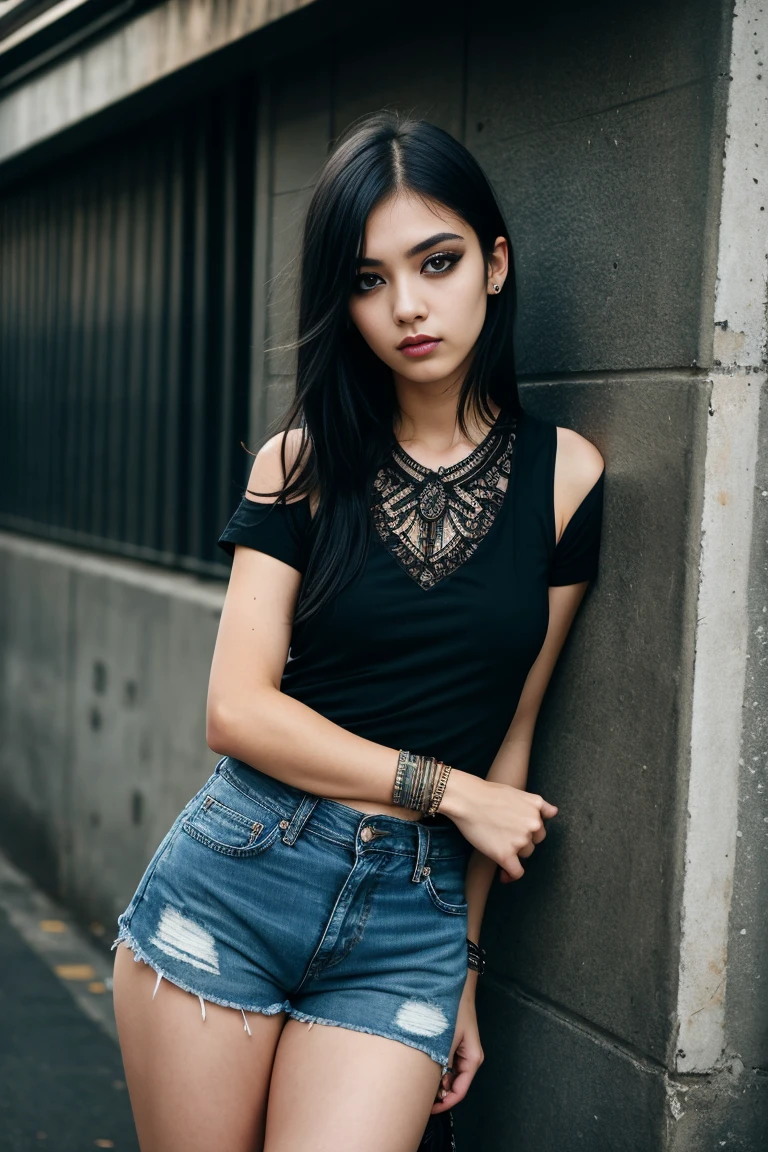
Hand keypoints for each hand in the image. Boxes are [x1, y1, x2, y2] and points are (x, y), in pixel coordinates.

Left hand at [431, 985, 482, 1113]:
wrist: (453, 987)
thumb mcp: (444, 1039)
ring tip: (420, 1083)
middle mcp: (470, 1057)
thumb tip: (434, 1084)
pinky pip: (447, 1063)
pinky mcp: (455, 1044)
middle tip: (421, 1098)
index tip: (430, 1109)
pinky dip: (437, 1069)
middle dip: (439, 1094)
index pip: (460, 1091)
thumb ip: (441, 1063)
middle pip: (456, 1085)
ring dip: (437, 1081)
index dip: (445, 1104)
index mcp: (472, 1059)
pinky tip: (425, 1068)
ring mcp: (463, 1051)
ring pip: (450, 1075)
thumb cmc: (451, 1010)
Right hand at [440, 771, 556, 879]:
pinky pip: (516, 872)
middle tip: (501, 833)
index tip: (517, 834)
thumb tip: (554, 812)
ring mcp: (520, 840)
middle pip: (533, 842)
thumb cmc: (486, 793)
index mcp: (536, 807)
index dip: (528, 831)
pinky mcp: (506, 854)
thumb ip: (538, 805)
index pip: (540, 828)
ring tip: (495, 842)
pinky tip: (503, 875)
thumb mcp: (518, 792)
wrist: (466, 799)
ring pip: (525, 854)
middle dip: (521, 840)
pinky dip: (510, 876)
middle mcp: (533, 824)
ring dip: (514, 853)